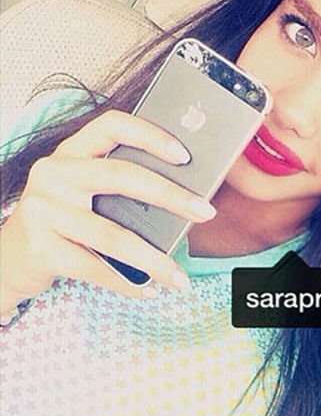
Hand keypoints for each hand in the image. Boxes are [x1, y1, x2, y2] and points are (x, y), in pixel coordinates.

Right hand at [0, 109, 216, 313]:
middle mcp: (54, 172)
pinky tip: (149, 289)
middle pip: (122, 176)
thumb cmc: (63, 220)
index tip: (185, 155)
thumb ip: (119, 186)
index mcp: (71, 151)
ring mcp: (43, 209)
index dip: (150, 135)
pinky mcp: (41, 247)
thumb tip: (184, 200)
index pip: (112, 125)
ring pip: (113, 234)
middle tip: (205, 211)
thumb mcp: (83, 191)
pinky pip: (97, 268)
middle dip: (171, 196)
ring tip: (180, 277)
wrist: (9, 257)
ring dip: (154, 260)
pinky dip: (128, 283)